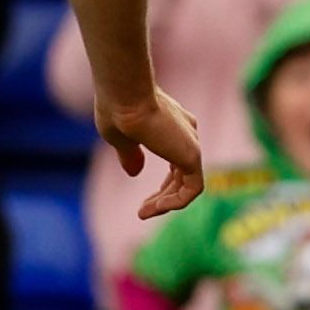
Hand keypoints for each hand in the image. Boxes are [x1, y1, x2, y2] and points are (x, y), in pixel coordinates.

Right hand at [101, 85, 207, 220]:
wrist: (125, 96)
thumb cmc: (117, 109)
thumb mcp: (120, 138)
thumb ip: (131, 155)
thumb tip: (135, 173)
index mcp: (173, 124)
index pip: (177, 159)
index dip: (165, 183)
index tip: (144, 198)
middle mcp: (186, 133)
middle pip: (182, 174)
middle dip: (164, 195)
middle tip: (143, 210)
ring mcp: (191, 144)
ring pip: (187, 184)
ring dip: (166, 202)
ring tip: (143, 213)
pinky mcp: (192, 156)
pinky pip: (192, 189)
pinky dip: (175, 203)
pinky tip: (155, 208)